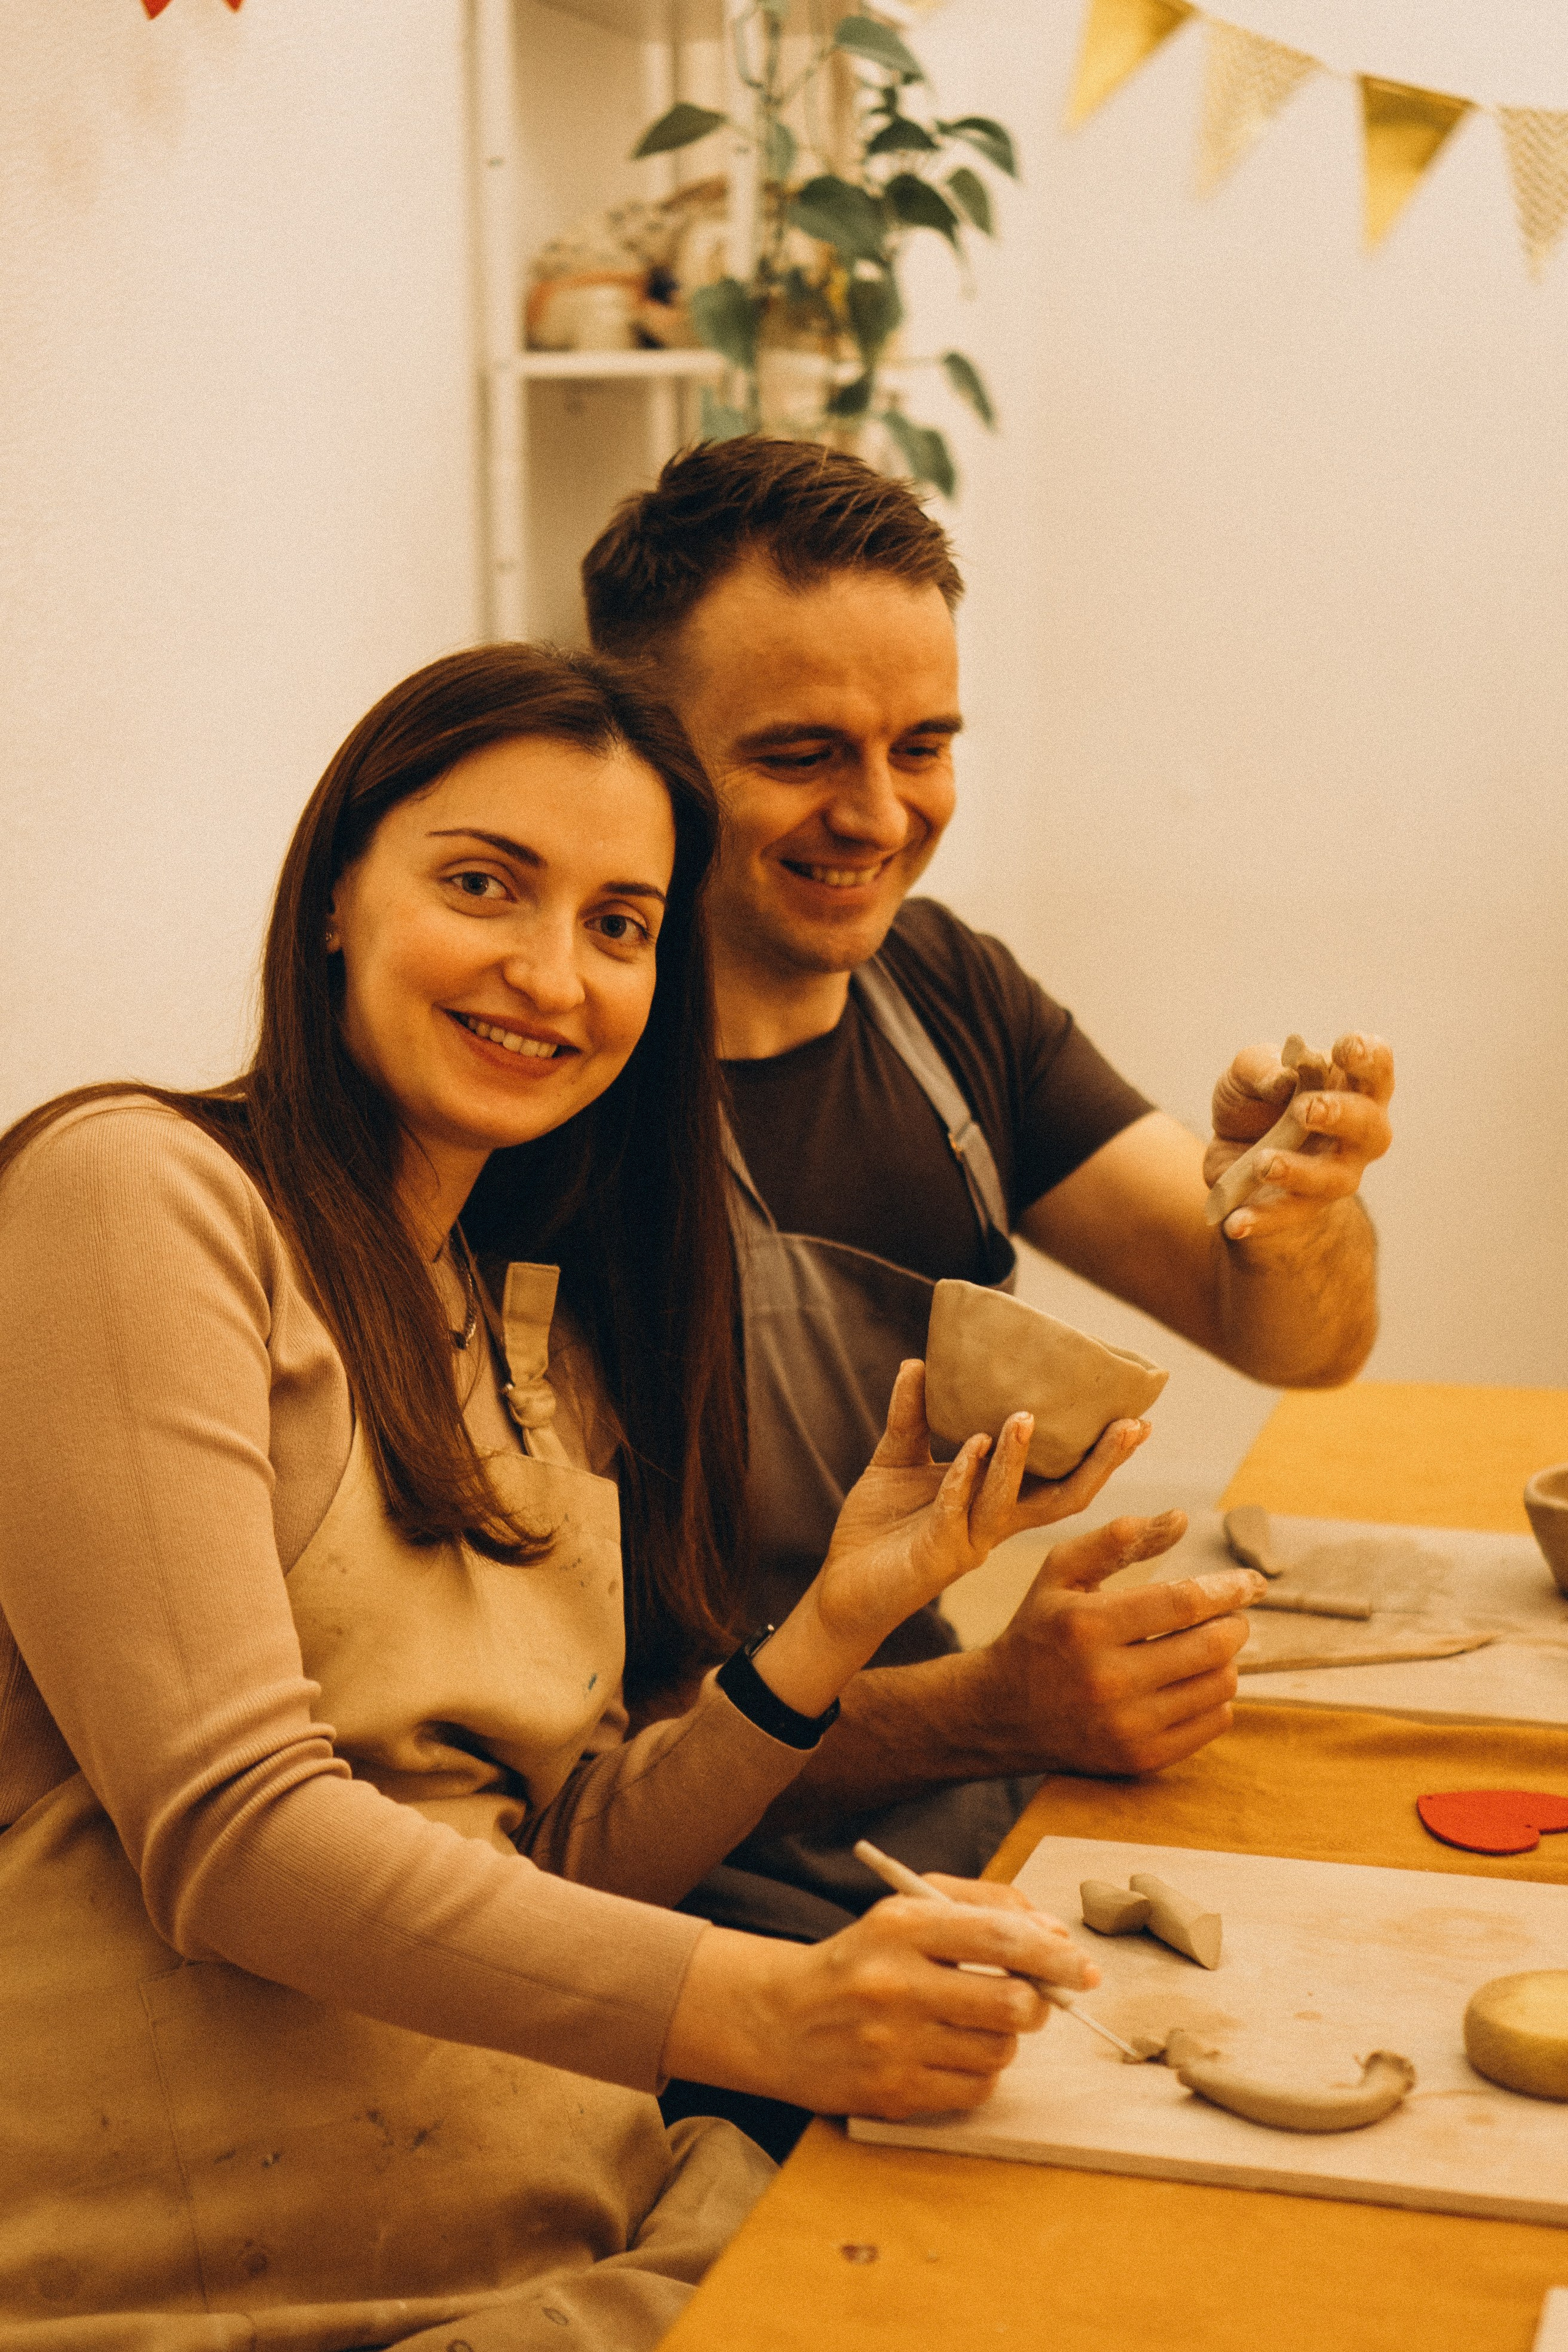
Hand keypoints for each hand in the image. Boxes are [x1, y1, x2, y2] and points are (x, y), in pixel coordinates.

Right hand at [662, 1877, 1095, 2119]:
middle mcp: (895, 1984)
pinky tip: (952, 2053)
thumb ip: (983, 1908)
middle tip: (1031, 1999)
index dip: (1054, 1954)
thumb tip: (1055, 1938)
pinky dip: (980, 2072)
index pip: (1000, 1936)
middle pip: (1011, 2003)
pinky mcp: (893, 2093)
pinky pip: (975, 2089)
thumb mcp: (908, 1912)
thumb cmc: (862, 1960)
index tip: (1082, 1967)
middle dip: (1038, 2002)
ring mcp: (892, 2044)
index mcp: (899, 1926)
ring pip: (999, 2050)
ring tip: (974, 2023)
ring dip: (1004, 2038)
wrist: (781, 2020)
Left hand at [758, 1362, 1148, 1717]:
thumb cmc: (879, 1529)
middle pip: (1063, 1499)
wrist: (841, 1586)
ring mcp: (970, 1543)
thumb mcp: (897, 1460)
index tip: (1136, 1417)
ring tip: (1023, 1417)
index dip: (1098, 1453)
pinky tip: (971, 1447)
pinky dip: (965, 1477)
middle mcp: (994, 1526)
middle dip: (1100, 1465)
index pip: (1059, 1477)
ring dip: (1017, 1459)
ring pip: (1009, 1503)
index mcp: (995, 1503)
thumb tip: (919, 1362)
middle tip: (1132, 1426)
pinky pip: (957, 1512)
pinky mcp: (938, 1556)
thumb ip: (912, 1416)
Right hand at [970, 1516, 1266, 1775]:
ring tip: (1206, 1648)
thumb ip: (1115, 1539)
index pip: (1182, 1602)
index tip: (1251, 1582)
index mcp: (1087, 1625)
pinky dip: (1216, 1698)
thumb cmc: (1039, 1630)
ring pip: (1218, 1686)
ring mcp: (1125, 1725)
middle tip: (1231, 1617)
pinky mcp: (1140, 1758)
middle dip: (1234, 1625)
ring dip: (1225, 1660)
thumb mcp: (1060, 1572)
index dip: (1227, 1589)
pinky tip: (1193, 1683)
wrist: (1002, 1712)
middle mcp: (1107, 1679)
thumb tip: (1181, 1518)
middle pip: (1210, 1647)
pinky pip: (1213, 1723)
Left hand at [1203, 1033, 1393, 1242]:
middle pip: (1369, 1127)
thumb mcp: (1246, 1073)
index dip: (1367, 1057)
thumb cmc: (1257, 1101)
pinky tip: (1236, 1223)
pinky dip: (1261, 1220)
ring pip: (1333, 1179)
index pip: (1376, 1068)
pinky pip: (1287, 1217)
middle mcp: (1356, 1133)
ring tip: (1264, 1163)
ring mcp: (1334, 1173)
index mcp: (1352, 1086)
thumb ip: (1262, 1068)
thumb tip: (1282, 1080)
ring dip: (1300, 1171)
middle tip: (1305, 1108)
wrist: (1234, 1151)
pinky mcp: (1301, 1207)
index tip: (1344, 1049)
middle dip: (1341, 1115)